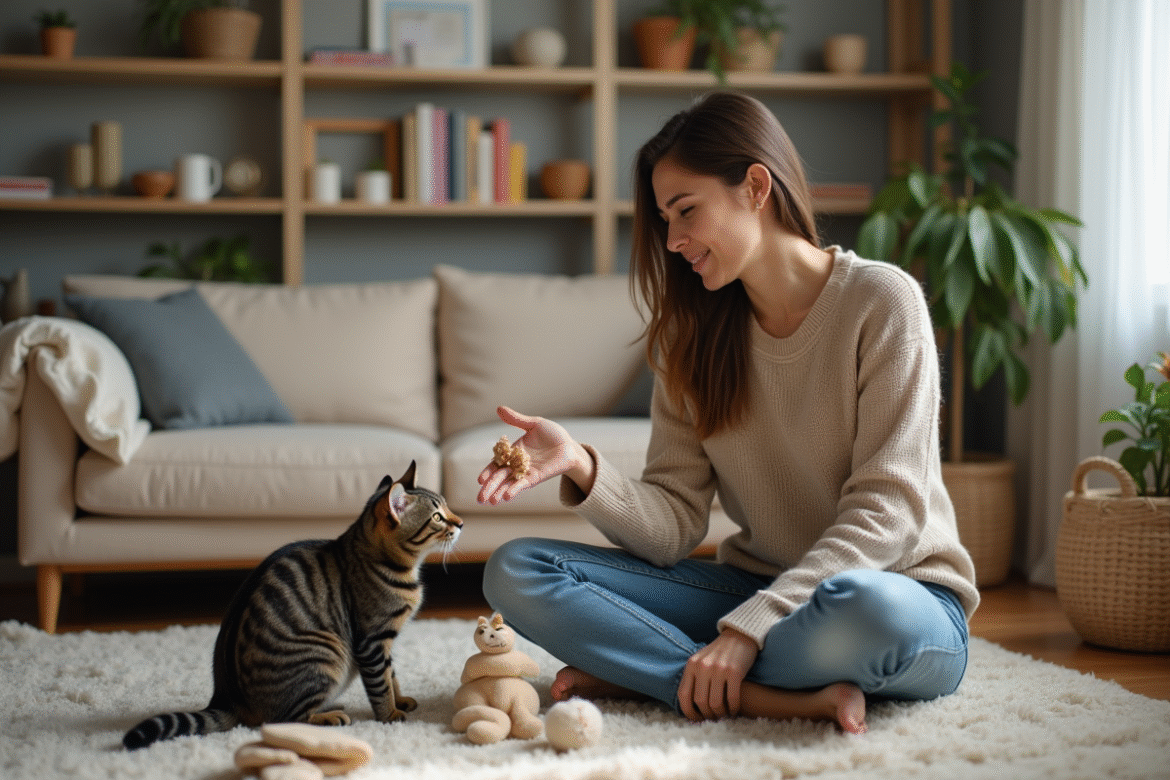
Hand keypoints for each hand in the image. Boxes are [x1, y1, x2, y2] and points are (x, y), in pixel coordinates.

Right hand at [476, 406, 594, 504]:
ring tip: (491, 502)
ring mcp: (526, 472)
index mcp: (513, 452)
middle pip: (500, 477)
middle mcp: (517, 465)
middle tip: (479, 499)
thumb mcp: (534, 424)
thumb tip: (499, 408)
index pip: (497, 464)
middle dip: (489, 488)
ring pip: (509, 484)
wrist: (570, 445)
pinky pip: (523, 484)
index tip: (480, 479)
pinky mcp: (536, 477)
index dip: (488, 471)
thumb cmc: (553, 435)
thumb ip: (517, 419)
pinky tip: (506, 496)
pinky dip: (514, 490)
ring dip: (499, 492)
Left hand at [677, 628, 758, 720]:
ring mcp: (718, 669)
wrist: (740, 634)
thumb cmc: (720, 651)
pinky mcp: (734, 672)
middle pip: (700, 702)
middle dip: (707, 715)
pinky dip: (733, 708)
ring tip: (724, 715)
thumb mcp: (701, 660)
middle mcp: (702, 667)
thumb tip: (690, 705)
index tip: (696, 719)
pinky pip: (732, 698)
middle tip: (714, 718)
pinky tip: (734, 710)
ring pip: (715, 703)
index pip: (683, 695)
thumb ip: (694, 677)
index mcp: (691, 665)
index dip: (688, 712)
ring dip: (720, 714)